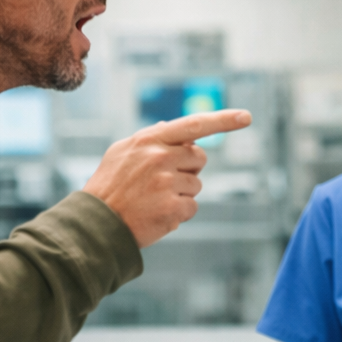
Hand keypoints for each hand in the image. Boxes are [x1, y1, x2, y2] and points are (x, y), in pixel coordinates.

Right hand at [82, 109, 251, 246]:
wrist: (95, 224)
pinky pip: (192, 207)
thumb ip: (148, 138)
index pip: (194, 124)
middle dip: (188, 170)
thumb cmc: (108, 188)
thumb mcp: (121, 153)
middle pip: (199, 158)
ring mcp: (167, 182)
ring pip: (196, 185)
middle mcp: (160, 156)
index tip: (246, 117)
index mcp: (149, 139)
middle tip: (162, 183)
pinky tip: (158, 215)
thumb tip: (170, 125)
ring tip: (153, 201)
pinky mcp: (172, 207)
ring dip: (181, 194)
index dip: (223, 120)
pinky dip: (179, 214)